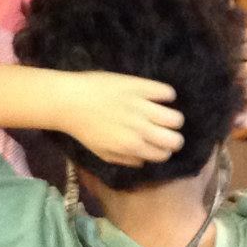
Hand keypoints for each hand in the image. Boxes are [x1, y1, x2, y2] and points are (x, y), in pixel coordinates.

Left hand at [59, 72, 184, 166]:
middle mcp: (141, 129)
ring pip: (176, 118)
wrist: (70, 101)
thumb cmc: (84, 129)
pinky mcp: (140, 86)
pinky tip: (156, 95)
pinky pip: (166, 91)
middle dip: (173, 137)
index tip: (158, 144)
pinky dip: (166, 94)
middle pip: (176, 139)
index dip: (163, 150)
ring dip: (171, 117)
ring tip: (161, 112)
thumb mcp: (102, 153)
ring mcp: (142, 107)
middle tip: (163, 130)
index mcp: (132, 146)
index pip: (163, 154)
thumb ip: (125, 160)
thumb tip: (144, 160)